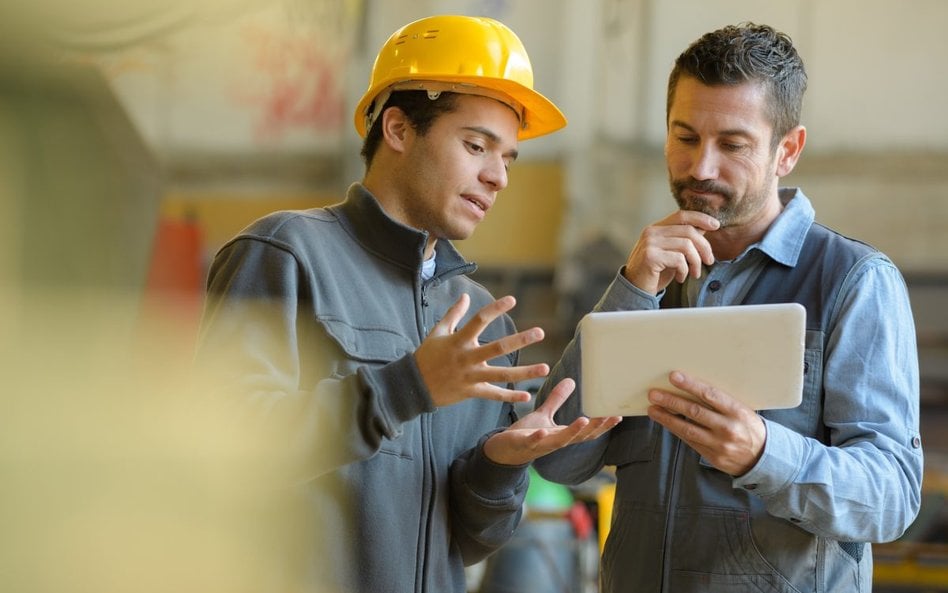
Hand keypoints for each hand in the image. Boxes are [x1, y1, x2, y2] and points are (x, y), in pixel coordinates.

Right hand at [415, 294, 550, 406]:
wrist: (413, 385)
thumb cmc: (426, 356)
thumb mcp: (437, 332)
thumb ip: (453, 314)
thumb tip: (465, 296)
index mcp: (458, 341)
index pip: (479, 320)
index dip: (496, 309)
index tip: (513, 299)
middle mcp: (467, 358)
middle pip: (497, 348)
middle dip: (520, 341)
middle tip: (540, 333)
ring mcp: (470, 377)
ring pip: (501, 375)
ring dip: (524, 372)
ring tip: (546, 368)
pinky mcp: (471, 392)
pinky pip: (493, 395)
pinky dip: (510, 397)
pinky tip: (527, 396)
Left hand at [483, 378, 621, 465]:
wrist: (502, 451)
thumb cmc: (525, 434)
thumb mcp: (544, 415)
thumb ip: (557, 400)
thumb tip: (571, 381)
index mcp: (561, 434)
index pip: (587, 432)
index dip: (603, 425)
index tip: (618, 415)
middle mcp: (555, 441)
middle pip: (579, 437)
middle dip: (595, 428)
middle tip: (610, 417)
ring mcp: (540, 445)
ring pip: (560, 441)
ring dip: (572, 432)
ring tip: (584, 420)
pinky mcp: (523, 444)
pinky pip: (532, 442)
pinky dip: (538, 438)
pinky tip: (543, 432)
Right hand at [623, 210, 719, 293]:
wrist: (635, 290)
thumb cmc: (655, 273)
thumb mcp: (671, 253)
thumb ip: (683, 240)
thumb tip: (704, 228)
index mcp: (656, 228)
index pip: (681, 215)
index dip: (700, 218)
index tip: (716, 225)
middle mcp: (651, 232)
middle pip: (688, 231)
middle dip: (704, 247)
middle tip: (709, 261)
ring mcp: (650, 243)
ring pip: (687, 245)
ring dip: (696, 261)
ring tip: (694, 273)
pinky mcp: (650, 256)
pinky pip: (679, 259)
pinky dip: (685, 270)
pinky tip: (680, 278)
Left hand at [646, 371, 765, 475]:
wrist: (764, 457)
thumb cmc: (749, 426)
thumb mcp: (742, 410)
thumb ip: (721, 402)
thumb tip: (692, 388)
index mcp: (737, 411)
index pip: (710, 395)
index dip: (690, 385)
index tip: (673, 376)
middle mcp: (728, 427)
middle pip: (694, 412)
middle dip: (671, 401)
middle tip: (654, 394)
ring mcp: (720, 444)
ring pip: (687, 429)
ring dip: (667, 418)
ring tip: (653, 408)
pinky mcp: (713, 457)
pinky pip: (690, 441)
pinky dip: (676, 430)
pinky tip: (665, 421)